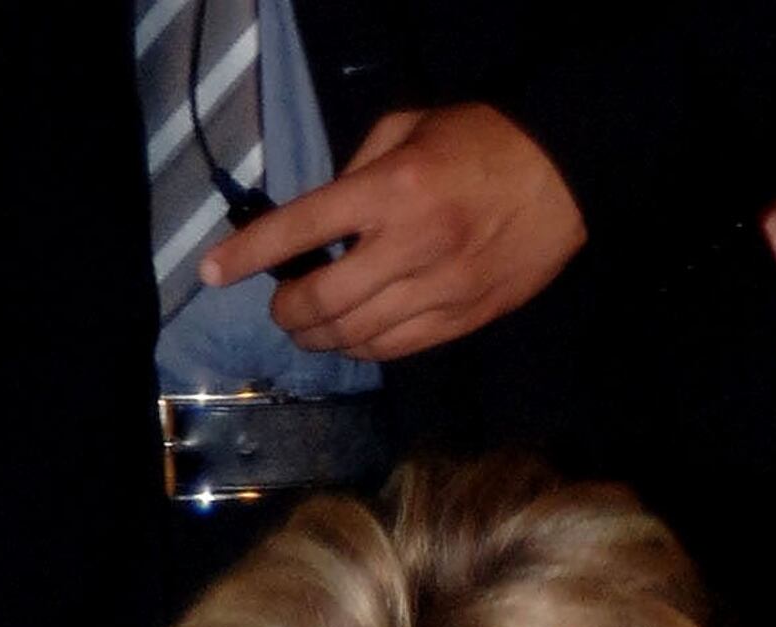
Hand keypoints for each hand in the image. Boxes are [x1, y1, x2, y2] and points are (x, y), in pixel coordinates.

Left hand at [199, 101, 584, 359]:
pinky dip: (362, 347)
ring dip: (321, 337)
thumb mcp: (411, 127)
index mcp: (392, 189)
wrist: (565, 173)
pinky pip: (394, 350)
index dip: (248, 254)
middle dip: (289, 312)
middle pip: (323, 303)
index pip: (302, 228)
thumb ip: (358, 168)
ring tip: (312, 324)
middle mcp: (410, 246)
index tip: (211, 271)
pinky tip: (355, 335)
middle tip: (283, 304)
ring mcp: (437, 290)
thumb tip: (321, 219)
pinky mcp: (460, 321)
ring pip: (356, 337)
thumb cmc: (482, 139)